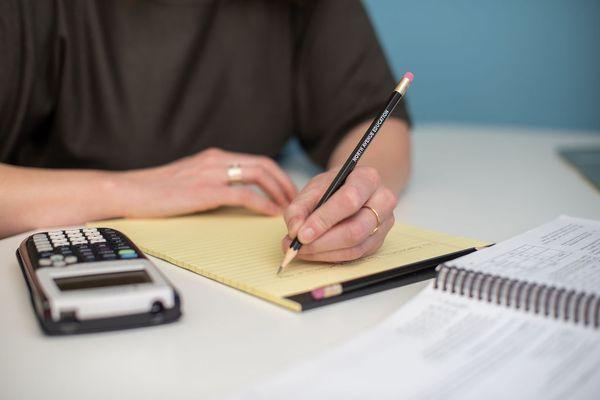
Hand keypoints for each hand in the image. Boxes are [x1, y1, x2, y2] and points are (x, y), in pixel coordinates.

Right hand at [114, 148, 296, 216]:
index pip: (256, 160)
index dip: (277, 175)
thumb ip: (213, 180)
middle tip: (296, 199)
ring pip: (258, 175)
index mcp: (214, 156)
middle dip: (285, 182)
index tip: (287, 190)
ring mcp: (211, 173)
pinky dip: (262, 203)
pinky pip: (244, 195)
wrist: (129, 191)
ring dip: (278, 191)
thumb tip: (235, 195)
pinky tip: (270, 213)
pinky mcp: (206, 191)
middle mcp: (216, 160)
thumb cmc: (157, 189)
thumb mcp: (190, 178)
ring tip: (288, 207)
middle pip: (264, 165)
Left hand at [282, 166, 397, 261]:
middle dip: (322, 242)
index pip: (349, 201)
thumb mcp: (314, 188)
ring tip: (300, 249)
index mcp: (368, 179)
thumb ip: (299, 207)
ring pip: (354, 247)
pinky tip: (313, 252)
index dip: (324, 219)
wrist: (352, 189)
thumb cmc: (334, 187)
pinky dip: (329, 256)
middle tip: (297, 246)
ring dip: (323, 252)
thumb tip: (295, 231)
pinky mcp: (378, 242)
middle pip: (355, 229)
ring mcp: (384, 224)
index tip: (301, 234)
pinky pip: (353, 256)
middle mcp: (383, 201)